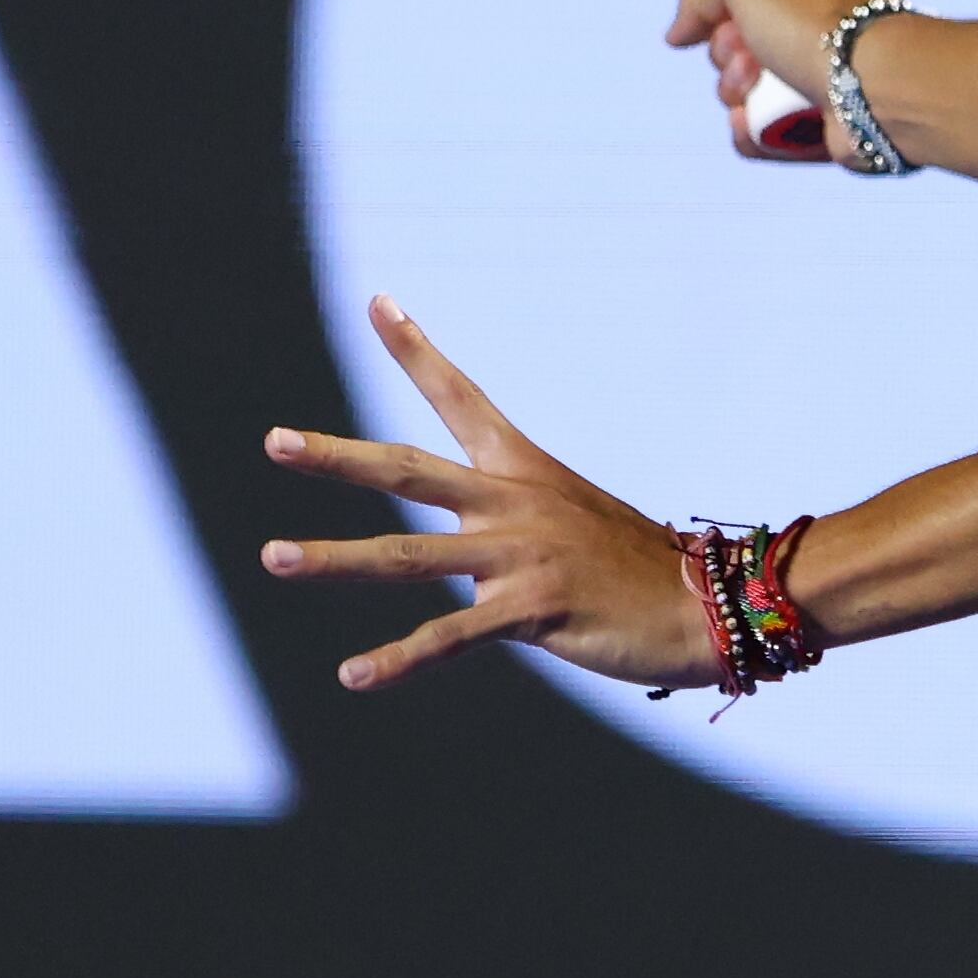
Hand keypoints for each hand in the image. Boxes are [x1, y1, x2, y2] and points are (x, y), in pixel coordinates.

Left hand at [260, 295, 712, 694]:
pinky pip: (450, 634)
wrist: (703, 603)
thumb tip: (466, 568)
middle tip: (275, 441)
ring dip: (333, 559)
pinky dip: (398, 659)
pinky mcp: (532, 608)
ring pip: (406, 556)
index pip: (462, 395)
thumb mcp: (572, 524)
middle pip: (407, 469)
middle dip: (336, 457)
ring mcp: (520, 554)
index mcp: (524, 470)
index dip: (416, 349)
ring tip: (273, 556)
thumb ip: (511, 534)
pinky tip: (353, 676)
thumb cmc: (637, 567)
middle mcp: (514, 501)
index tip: (377, 302)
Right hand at [664, 0, 903, 160]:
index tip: (721, 6)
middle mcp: (846, 12)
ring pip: (762, 80)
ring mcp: (843, 67)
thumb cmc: (823, 23)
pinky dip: (754, 129)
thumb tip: (679, 32)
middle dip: (729, 47)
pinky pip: (778, 125)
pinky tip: (746, 123)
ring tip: (746, 88)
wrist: (877, 91)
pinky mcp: (838, 119)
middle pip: (758, 28)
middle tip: (738, 51)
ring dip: (736, 89)